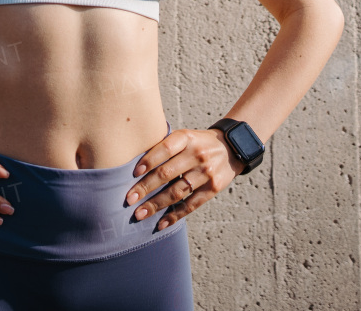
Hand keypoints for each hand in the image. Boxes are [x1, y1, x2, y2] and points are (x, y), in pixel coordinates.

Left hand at [123, 127, 244, 230]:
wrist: (232, 147)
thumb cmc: (197, 143)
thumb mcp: (184, 136)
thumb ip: (164, 147)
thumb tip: (136, 168)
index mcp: (186, 138)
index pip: (164, 149)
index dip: (148, 161)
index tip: (133, 174)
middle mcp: (197, 155)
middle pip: (167, 173)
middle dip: (146, 188)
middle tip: (129, 199)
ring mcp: (206, 173)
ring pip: (177, 192)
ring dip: (156, 205)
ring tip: (140, 213)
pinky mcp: (213, 188)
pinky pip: (191, 204)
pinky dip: (175, 215)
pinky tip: (161, 223)